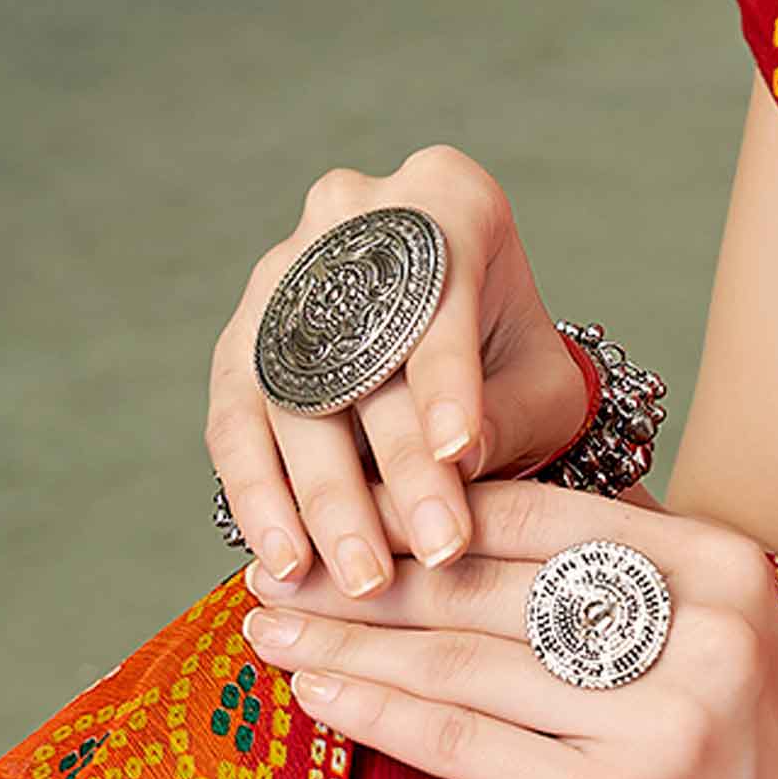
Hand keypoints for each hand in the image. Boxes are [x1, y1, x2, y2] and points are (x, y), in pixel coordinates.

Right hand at [205, 144, 595, 595]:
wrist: (464, 348)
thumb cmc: (513, 360)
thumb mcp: (541, 382)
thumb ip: (508, 415)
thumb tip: (458, 464)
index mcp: (445, 198)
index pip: (437, 303)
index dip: (448, 386)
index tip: (460, 456)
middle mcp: (349, 217)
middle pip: (363, 358)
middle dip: (396, 470)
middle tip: (429, 553)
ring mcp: (281, 274)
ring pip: (291, 397)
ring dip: (320, 499)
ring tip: (354, 580)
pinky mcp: (240, 339)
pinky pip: (236, 423)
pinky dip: (258, 496)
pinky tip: (285, 560)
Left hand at [236, 476, 777, 778]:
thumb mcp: (718, 649)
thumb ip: (628, 581)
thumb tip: (489, 510)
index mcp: (719, 568)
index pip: (537, 514)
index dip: (421, 508)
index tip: (332, 511)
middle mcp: (697, 628)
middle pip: (489, 583)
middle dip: (360, 576)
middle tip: (265, 570)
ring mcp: (660, 718)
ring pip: (463, 662)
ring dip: (347, 643)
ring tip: (265, 632)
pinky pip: (467, 745)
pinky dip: (380, 716)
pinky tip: (317, 699)